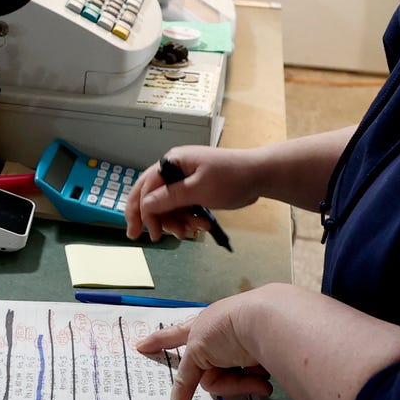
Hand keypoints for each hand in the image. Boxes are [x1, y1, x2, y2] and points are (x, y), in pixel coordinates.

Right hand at [124, 145, 257, 241]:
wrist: (259, 175)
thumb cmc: (231, 177)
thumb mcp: (199, 189)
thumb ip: (170, 197)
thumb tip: (145, 205)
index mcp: (172, 162)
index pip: (146, 187)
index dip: (139, 210)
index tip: (139, 232)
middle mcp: (174, 169)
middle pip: (153, 196)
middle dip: (155, 218)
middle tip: (156, 237)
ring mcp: (184, 180)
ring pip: (169, 206)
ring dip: (177, 221)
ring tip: (192, 231)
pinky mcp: (195, 190)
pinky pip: (182, 207)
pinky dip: (188, 219)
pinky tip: (201, 226)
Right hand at [132, 292, 277, 399]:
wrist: (266, 322)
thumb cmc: (225, 329)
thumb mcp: (197, 350)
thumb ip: (186, 380)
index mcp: (199, 326)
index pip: (172, 335)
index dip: (157, 342)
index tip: (139, 347)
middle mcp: (218, 337)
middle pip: (208, 373)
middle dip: (226, 382)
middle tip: (246, 380)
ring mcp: (240, 348)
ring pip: (226, 382)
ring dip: (239, 383)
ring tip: (256, 377)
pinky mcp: (260, 358)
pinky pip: (248, 380)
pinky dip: (254, 382)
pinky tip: (266, 377)